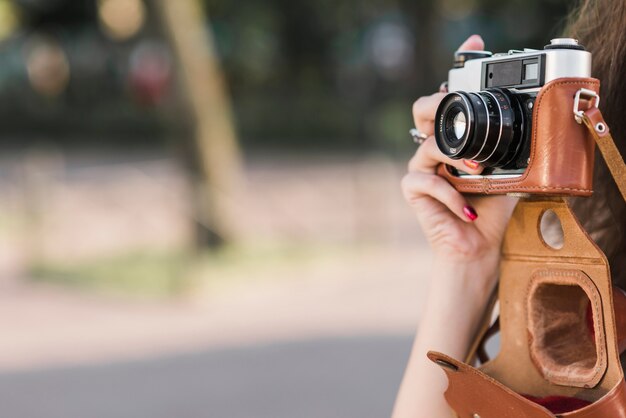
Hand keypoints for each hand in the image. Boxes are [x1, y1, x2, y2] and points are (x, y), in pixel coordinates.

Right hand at [402, 35, 517, 269]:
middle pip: (422, 108)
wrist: (477, 245)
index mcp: (456, 139)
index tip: (474, 44)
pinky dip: (453, 196)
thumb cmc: (490, 210)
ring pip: (428, 143)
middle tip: (458, 114)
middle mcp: (435, 147)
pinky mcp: (412, 187)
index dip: (458, 69)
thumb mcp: (506, 173)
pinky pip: (429, 180)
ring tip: (477, 176)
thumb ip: (507, 150)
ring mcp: (420, 165)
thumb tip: (529, 126)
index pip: (450, 99)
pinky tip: (469, 210)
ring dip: (456, 159)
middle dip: (438, 104)